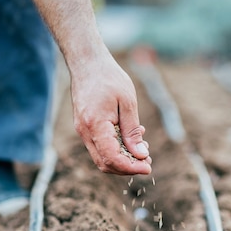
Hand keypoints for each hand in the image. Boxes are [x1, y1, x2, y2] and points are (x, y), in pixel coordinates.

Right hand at [71, 51, 151, 174]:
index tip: (148, 167)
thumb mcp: (128, 102)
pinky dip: (115, 150)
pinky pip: (100, 147)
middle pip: (105, 164)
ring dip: (122, 160)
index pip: (112, 158)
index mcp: (95, 125)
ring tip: (142, 151)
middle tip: (148, 161)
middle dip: (127, 167)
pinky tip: (130, 139)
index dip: (131, 168)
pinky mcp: (84, 128)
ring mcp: (82, 130)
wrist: (87, 62)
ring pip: (101, 158)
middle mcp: (85, 131)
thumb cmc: (109, 77)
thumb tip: (141, 155)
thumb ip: (132, 131)